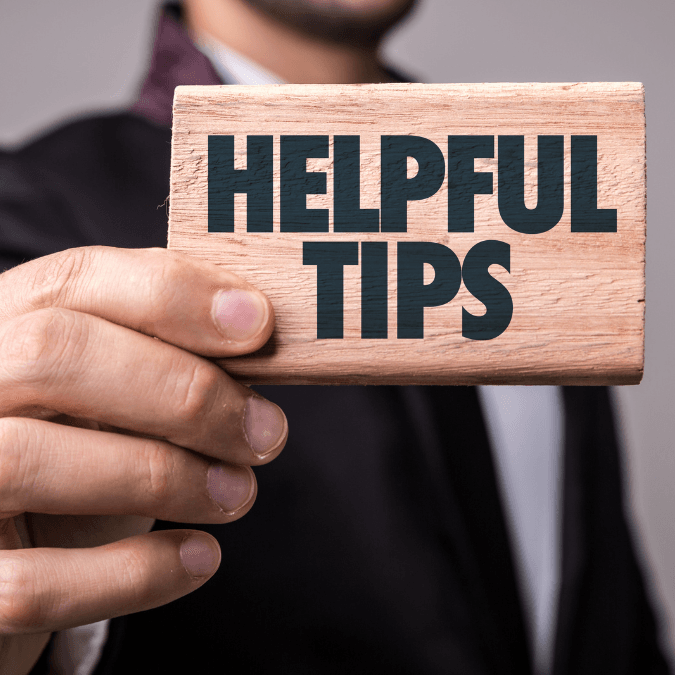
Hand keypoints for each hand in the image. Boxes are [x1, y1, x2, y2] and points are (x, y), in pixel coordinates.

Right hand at [0, 246, 286, 674]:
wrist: (20, 545)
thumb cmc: (85, 448)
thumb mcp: (119, 387)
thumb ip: (169, 349)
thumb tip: (257, 328)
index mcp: (8, 327)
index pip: (75, 280)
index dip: (172, 296)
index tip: (258, 324)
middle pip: (52, 354)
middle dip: (182, 391)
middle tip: (266, 432)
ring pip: (29, 460)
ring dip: (165, 478)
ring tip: (239, 492)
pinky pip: (30, 585)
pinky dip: (134, 573)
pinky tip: (201, 557)